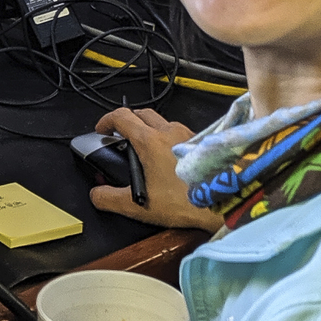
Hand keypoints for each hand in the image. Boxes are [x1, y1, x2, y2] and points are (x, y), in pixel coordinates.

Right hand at [89, 108, 221, 229]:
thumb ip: (110, 199)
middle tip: (121, 137)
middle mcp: (169, 132)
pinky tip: (169, 158)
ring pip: (162, 122)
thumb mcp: (138, 206)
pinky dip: (168, 138)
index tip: (101, 130)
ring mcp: (187, 134)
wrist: (223, 202)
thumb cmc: (185, 202)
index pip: (121, 117)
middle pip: (141, 113)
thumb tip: (96, 195)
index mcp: (150, 141)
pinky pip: (179, 132)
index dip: (106, 121)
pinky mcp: (201, 142)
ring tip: (145, 149)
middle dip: (127, 122)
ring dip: (149, 129)